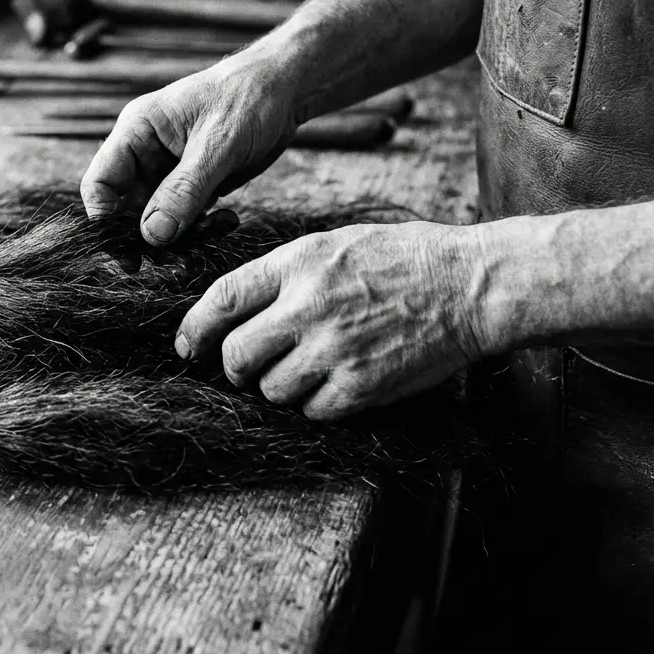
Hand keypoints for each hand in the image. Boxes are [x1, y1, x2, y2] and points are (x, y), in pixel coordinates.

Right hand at [80, 46, 297, 245]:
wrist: (286, 89)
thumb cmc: (248, 98)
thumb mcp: (217, 145)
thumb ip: (184, 191)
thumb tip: (152, 235)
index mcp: (137, 131)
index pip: (100, 182)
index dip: (105, 219)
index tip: (125, 250)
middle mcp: (147, 153)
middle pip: (126, 208)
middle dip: (148, 236)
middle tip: (171, 260)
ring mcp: (170, 171)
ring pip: (158, 219)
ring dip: (181, 237)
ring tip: (211, 235)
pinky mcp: (195, 184)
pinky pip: (186, 218)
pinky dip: (202, 228)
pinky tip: (227, 221)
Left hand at [175, 221, 489, 419]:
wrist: (467, 284)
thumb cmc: (402, 258)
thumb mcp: (334, 243)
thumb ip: (284, 273)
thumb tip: (238, 307)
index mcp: (298, 263)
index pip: (222, 298)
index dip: (195, 327)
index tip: (186, 345)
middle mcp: (308, 306)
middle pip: (237, 354)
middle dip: (233, 366)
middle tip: (246, 367)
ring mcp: (334, 349)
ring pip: (271, 389)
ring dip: (277, 386)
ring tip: (303, 370)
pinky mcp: (361, 385)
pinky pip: (312, 411)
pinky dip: (314, 404)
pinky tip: (333, 384)